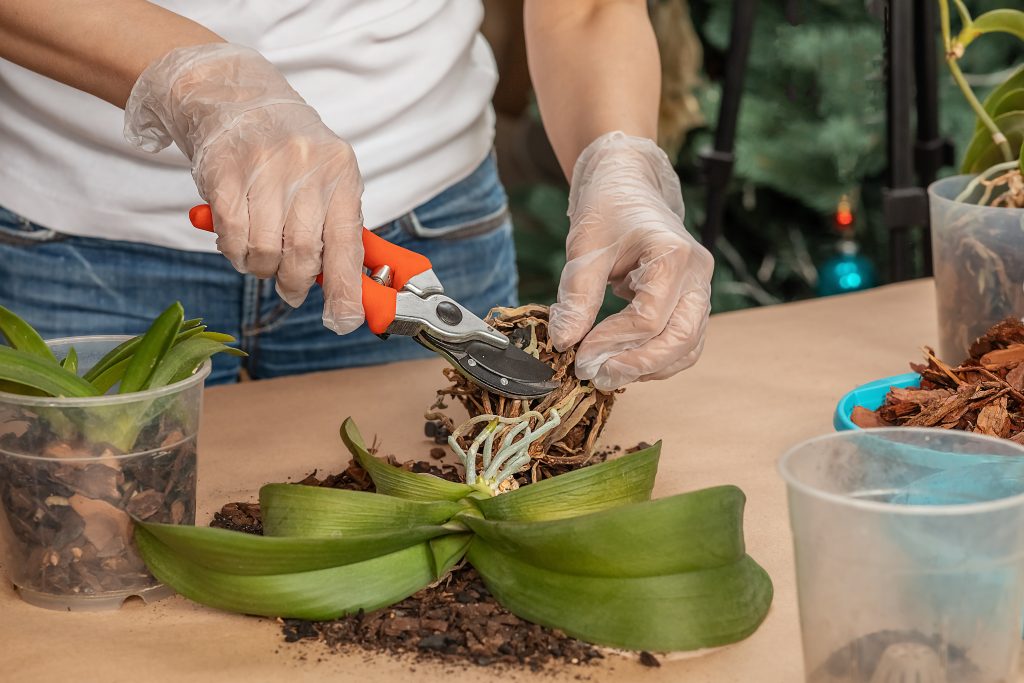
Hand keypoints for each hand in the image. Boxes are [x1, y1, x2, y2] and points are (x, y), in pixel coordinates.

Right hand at [124, 43, 363, 333]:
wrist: (233, 96)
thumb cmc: (287, 148)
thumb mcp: (324, 177)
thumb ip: (334, 227)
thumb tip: (346, 288)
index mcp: (341, 173)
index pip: (348, 244)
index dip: (347, 290)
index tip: (344, 321)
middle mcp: (307, 168)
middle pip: (303, 253)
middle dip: (296, 283)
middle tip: (292, 291)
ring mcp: (264, 169)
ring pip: (264, 251)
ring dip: (261, 268)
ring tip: (261, 257)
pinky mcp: (224, 174)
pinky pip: (232, 237)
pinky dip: (235, 253)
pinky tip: (238, 243)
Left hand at [548, 132, 713, 390]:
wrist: (629, 184)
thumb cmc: (608, 207)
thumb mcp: (585, 247)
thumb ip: (577, 297)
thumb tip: (564, 342)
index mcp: (674, 256)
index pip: (649, 318)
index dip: (611, 343)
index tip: (578, 354)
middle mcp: (697, 275)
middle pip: (681, 339)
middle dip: (638, 366)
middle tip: (596, 377)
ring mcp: (700, 289)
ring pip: (688, 347)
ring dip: (650, 368)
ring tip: (607, 375)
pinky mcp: (691, 301)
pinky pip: (685, 342)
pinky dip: (658, 359)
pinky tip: (624, 362)